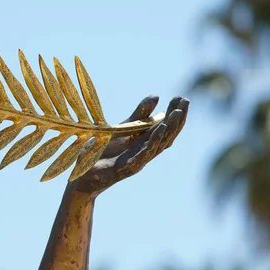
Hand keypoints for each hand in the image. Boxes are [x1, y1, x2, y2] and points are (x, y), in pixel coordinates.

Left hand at [69, 95, 188, 194]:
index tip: (182, 97)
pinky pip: (143, 156)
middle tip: (185, 101)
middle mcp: (144, 153)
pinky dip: (153, 143)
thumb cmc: (103, 152)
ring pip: (158, 146)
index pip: (165, 128)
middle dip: (177, 119)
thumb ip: (138, 116)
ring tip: (176, 113)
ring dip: (168, 129)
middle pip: (166, 136)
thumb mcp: (122, 129)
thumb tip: (156, 96)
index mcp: (144, 143)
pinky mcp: (126, 169)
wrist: (84, 174)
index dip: (175, 114)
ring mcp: (137, 162)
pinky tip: (160, 130)